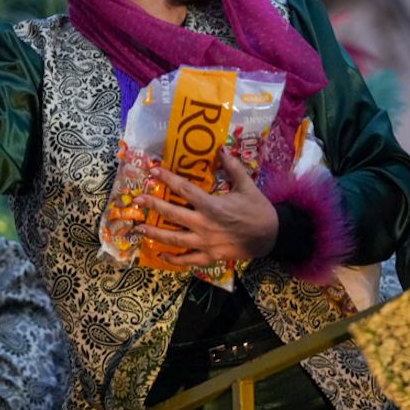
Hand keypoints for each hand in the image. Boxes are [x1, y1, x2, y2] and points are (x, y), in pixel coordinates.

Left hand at [136, 151, 277, 266]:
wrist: (272, 236)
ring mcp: (205, 242)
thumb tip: (221, 149)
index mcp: (212, 205)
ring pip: (174, 238)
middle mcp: (204, 224)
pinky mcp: (209, 256)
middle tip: (137, 199)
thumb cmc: (258, 210)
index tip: (154, 170)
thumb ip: (233, 168)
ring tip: (139, 228)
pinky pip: (187, 260)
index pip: (184, 189)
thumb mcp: (247, 186)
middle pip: (172, 214)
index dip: (167, 178)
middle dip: (153, 205)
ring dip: (154, 233)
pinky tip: (160, 255)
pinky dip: (173, 259)